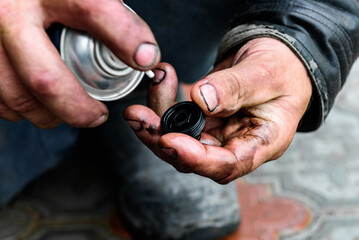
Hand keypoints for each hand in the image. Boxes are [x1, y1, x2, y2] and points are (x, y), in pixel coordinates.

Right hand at [0, 0, 159, 127]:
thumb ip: (104, 11)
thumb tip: (143, 52)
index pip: (92, 8)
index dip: (126, 38)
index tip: (146, 60)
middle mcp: (8, 10)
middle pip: (45, 79)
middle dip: (78, 109)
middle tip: (97, 116)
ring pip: (17, 97)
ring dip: (49, 115)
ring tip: (71, 112)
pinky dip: (20, 109)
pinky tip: (37, 104)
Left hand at [124, 37, 311, 183]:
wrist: (276, 58)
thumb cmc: (283, 70)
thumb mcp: (267, 74)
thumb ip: (236, 88)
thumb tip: (201, 99)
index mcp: (261, 144)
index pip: (227, 164)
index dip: (196, 159)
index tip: (169, 141)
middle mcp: (235, 143)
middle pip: (193, 156)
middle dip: (161, 139)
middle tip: (139, 117)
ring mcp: (216, 131)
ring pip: (178, 137)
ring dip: (157, 118)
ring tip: (152, 88)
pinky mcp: (202, 117)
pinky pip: (176, 116)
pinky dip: (164, 99)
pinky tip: (164, 78)